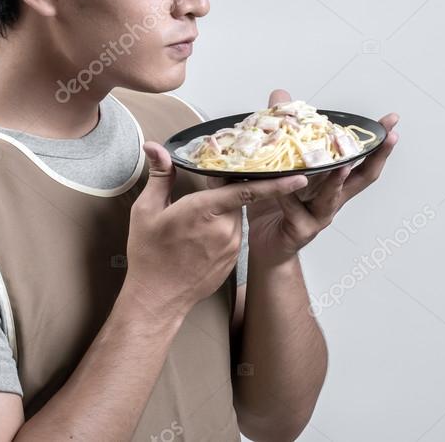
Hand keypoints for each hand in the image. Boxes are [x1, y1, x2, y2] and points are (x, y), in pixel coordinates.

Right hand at [124, 141, 308, 317]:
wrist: (157, 297)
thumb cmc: (149, 254)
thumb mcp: (146, 209)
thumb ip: (160, 174)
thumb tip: (155, 147)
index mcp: (204, 210)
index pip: (247, 190)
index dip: (274, 183)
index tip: (298, 175)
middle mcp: (224, 229)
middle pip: (235, 200)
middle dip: (223, 194)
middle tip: (198, 199)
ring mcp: (231, 247)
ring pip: (234, 218)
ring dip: (221, 214)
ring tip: (193, 225)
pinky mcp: (232, 261)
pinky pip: (232, 237)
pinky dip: (220, 232)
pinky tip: (198, 241)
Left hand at [206, 89, 399, 265]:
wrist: (267, 245)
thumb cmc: (276, 204)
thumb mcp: (278, 164)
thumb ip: (281, 131)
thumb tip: (280, 95)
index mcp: (333, 181)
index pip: (360, 158)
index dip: (377, 142)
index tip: (392, 121)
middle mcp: (333, 198)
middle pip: (362, 177)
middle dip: (377, 156)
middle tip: (388, 137)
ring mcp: (320, 216)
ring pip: (332, 197)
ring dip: (336, 180)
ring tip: (340, 166)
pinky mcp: (301, 231)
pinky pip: (296, 213)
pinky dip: (289, 199)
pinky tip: (283, 191)